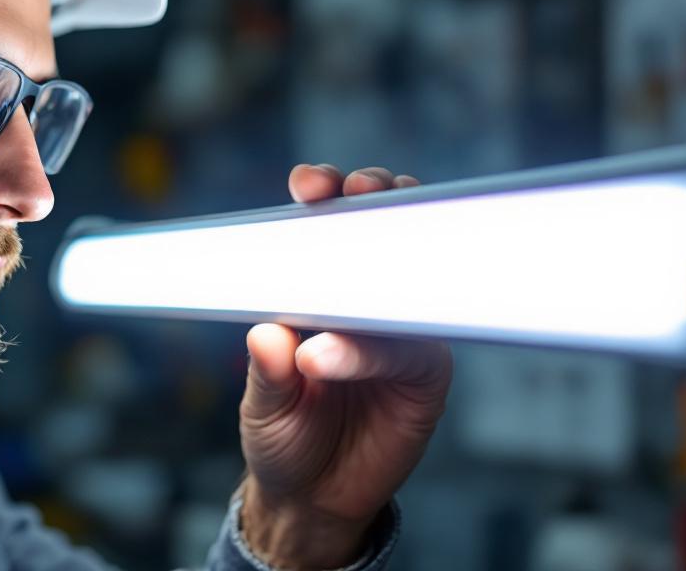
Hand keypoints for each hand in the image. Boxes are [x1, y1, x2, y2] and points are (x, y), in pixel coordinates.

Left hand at [237, 165, 451, 568]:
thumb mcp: (261, 406)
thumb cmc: (284, 437)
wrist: (311, 501)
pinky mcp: (424, 374)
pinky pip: (411, 349)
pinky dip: (370, 351)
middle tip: (351, 193)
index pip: (328, 225)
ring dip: (378, 269)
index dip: (325, 193)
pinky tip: (331, 358)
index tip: (309, 184)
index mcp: (319, 290)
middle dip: (371, 199)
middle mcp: (365, 302)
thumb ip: (265, 373)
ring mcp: (400, 333)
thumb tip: (267, 333)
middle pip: (382, 228)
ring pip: (407, 279)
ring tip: (325, 302)